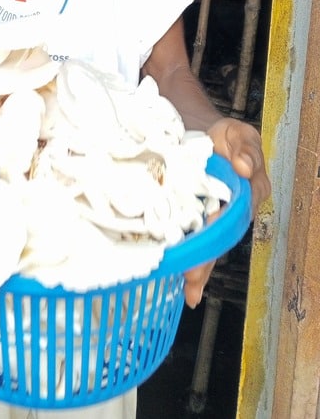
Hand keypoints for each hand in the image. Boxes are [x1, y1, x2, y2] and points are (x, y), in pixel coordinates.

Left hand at [183, 117, 270, 307]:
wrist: (201, 131)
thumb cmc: (227, 138)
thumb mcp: (240, 136)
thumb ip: (246, 150)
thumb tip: (243, 167)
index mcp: (246, 194)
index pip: (233, 216)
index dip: (221, 229)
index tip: (209, 237)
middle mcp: (228, 209)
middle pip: (218, 239)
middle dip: (206, 260)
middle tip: (193, 279)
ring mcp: (206, 212)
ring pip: (202, 243)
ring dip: (195, 264)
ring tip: (188, 287)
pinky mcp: (185, 210)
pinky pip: (183, 232)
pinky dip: (180, 252)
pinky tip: (171, 270)